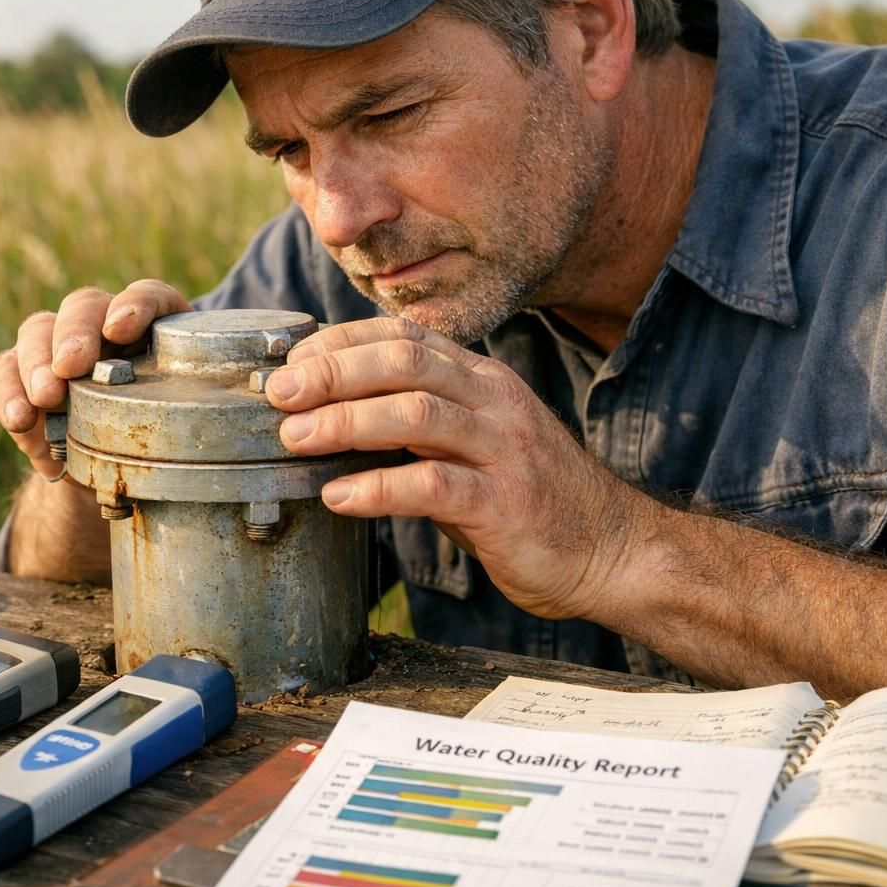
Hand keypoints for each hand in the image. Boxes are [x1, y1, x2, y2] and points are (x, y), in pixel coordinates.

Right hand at [0, 280, 191, 477]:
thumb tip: (209, 427)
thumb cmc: (153, 439)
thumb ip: (187, 412)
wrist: (105, 470)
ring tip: (46, 396)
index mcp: (151, 327)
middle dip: (76, 334)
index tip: (123, 328)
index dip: (137, 304)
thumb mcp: (178, 426)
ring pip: (39, 330)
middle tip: (73, 365)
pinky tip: (19, 418)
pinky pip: (4, 371)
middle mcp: (101, 324)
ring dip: (39, 362)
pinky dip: (8, 393)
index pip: (150, 296)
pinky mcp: (19, 372)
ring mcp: (55, 344)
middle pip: (85, 306)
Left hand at [265, 317, 642, 620]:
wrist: (609, 550)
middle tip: (276, 394)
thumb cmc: (528, 498)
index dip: (340, 343)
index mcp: (481, 380)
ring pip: (415, 414)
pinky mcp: (504, 503)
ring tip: (294, 439)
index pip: (404, 336)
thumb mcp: (475, 441)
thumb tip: (334, 414)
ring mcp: (502, 449)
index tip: (289, 363)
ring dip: (344, 422)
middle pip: (403, 362)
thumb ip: (421, 421)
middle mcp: (493, 401)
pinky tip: (338, 496)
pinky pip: (432, 486)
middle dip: (331, 373)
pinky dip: (377, 488)